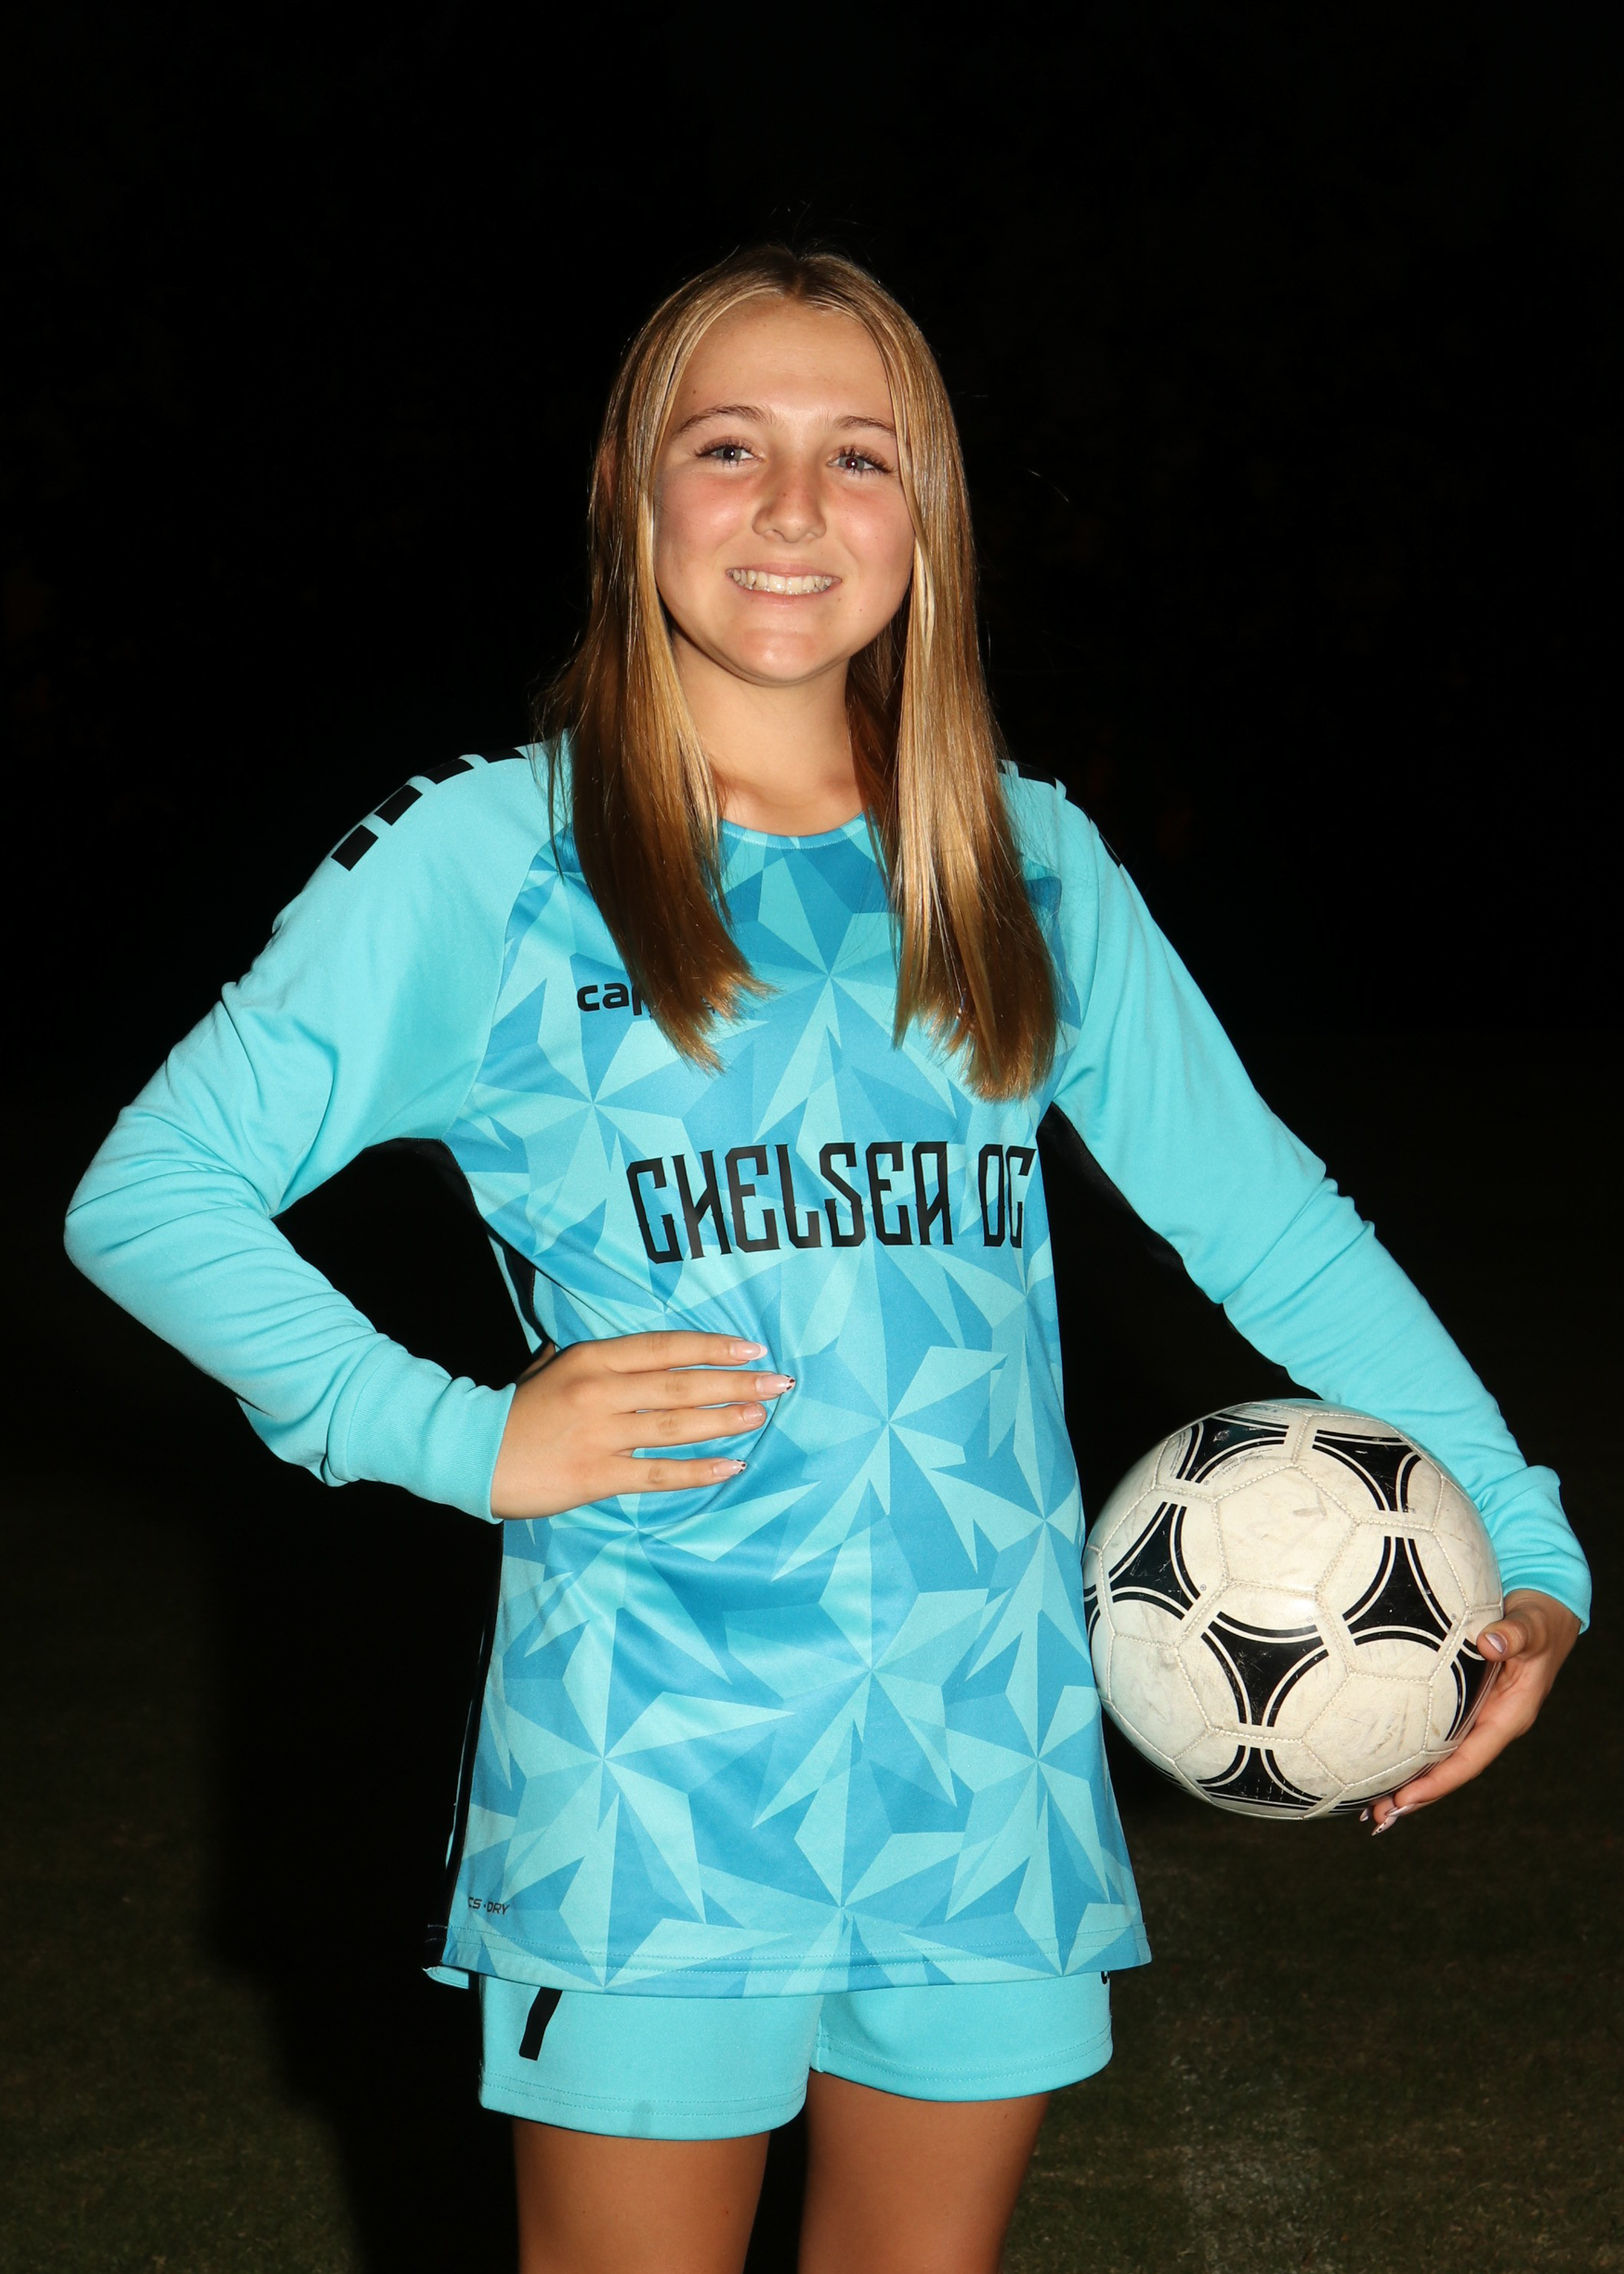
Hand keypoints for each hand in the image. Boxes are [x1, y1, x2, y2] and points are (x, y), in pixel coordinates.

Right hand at [489, 1331, 791, 1519]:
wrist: (469, 1451)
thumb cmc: (514, 1409)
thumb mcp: (549, 1368)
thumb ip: (592, 1361)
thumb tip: (630, 1355)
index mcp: (592, 1359)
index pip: (665, 1347)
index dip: (711, 1346)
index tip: (752, 1347)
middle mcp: (600, 1390)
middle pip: (680, 1384)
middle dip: (734, 1382)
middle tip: (778, 1382)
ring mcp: (599, 1434)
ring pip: (675, 1426)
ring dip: (723, 1421)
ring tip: (760, 1416)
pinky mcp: (595, 1475)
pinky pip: (657, 1474)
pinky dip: (697, 1470)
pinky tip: (731, 1467)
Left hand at [1365, 1588, 1581, 1832]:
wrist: (1543, 1614)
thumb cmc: (1540, 1623)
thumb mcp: (1534, 1627)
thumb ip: (1516, 1635)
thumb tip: (1491, 1641)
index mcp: (1508, 1717)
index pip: (1470, 1758)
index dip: (1439, 1781)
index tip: (1406, 1800)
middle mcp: (1489, 1724)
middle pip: (1449, 1770)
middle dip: (1414, 1795)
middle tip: (1375, 1817)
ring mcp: (1474, 1716)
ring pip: (1437, 1758)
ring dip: (1406, 1781)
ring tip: (1367, 1807)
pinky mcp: (1460, 1703)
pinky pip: (1432, 1734)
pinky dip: (1408, 1753)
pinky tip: (1377, 1763)